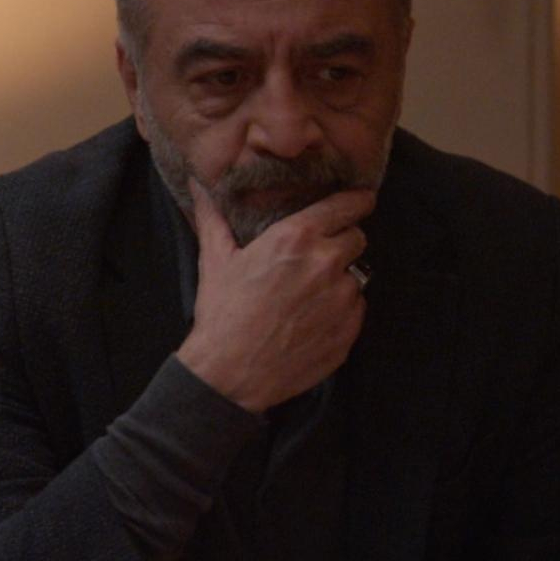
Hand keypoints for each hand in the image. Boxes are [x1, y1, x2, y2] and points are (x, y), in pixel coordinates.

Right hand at [175, 177, 372, 412]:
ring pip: (355, 276)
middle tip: (315, 257)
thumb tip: (200, 186)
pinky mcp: (350, 330)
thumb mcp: (215, 260)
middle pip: (357, 238)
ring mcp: (343, 299)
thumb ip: (213, 217)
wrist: (230, 374)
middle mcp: (326, 263)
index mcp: (296, 238)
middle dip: (341, 242)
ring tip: (306, 296)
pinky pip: (355, 309)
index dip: (356, 200)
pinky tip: (310, 320)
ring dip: (338, 280)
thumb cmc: (222, 314)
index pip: (347, 205)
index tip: (359, 199)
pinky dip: (339, 310)